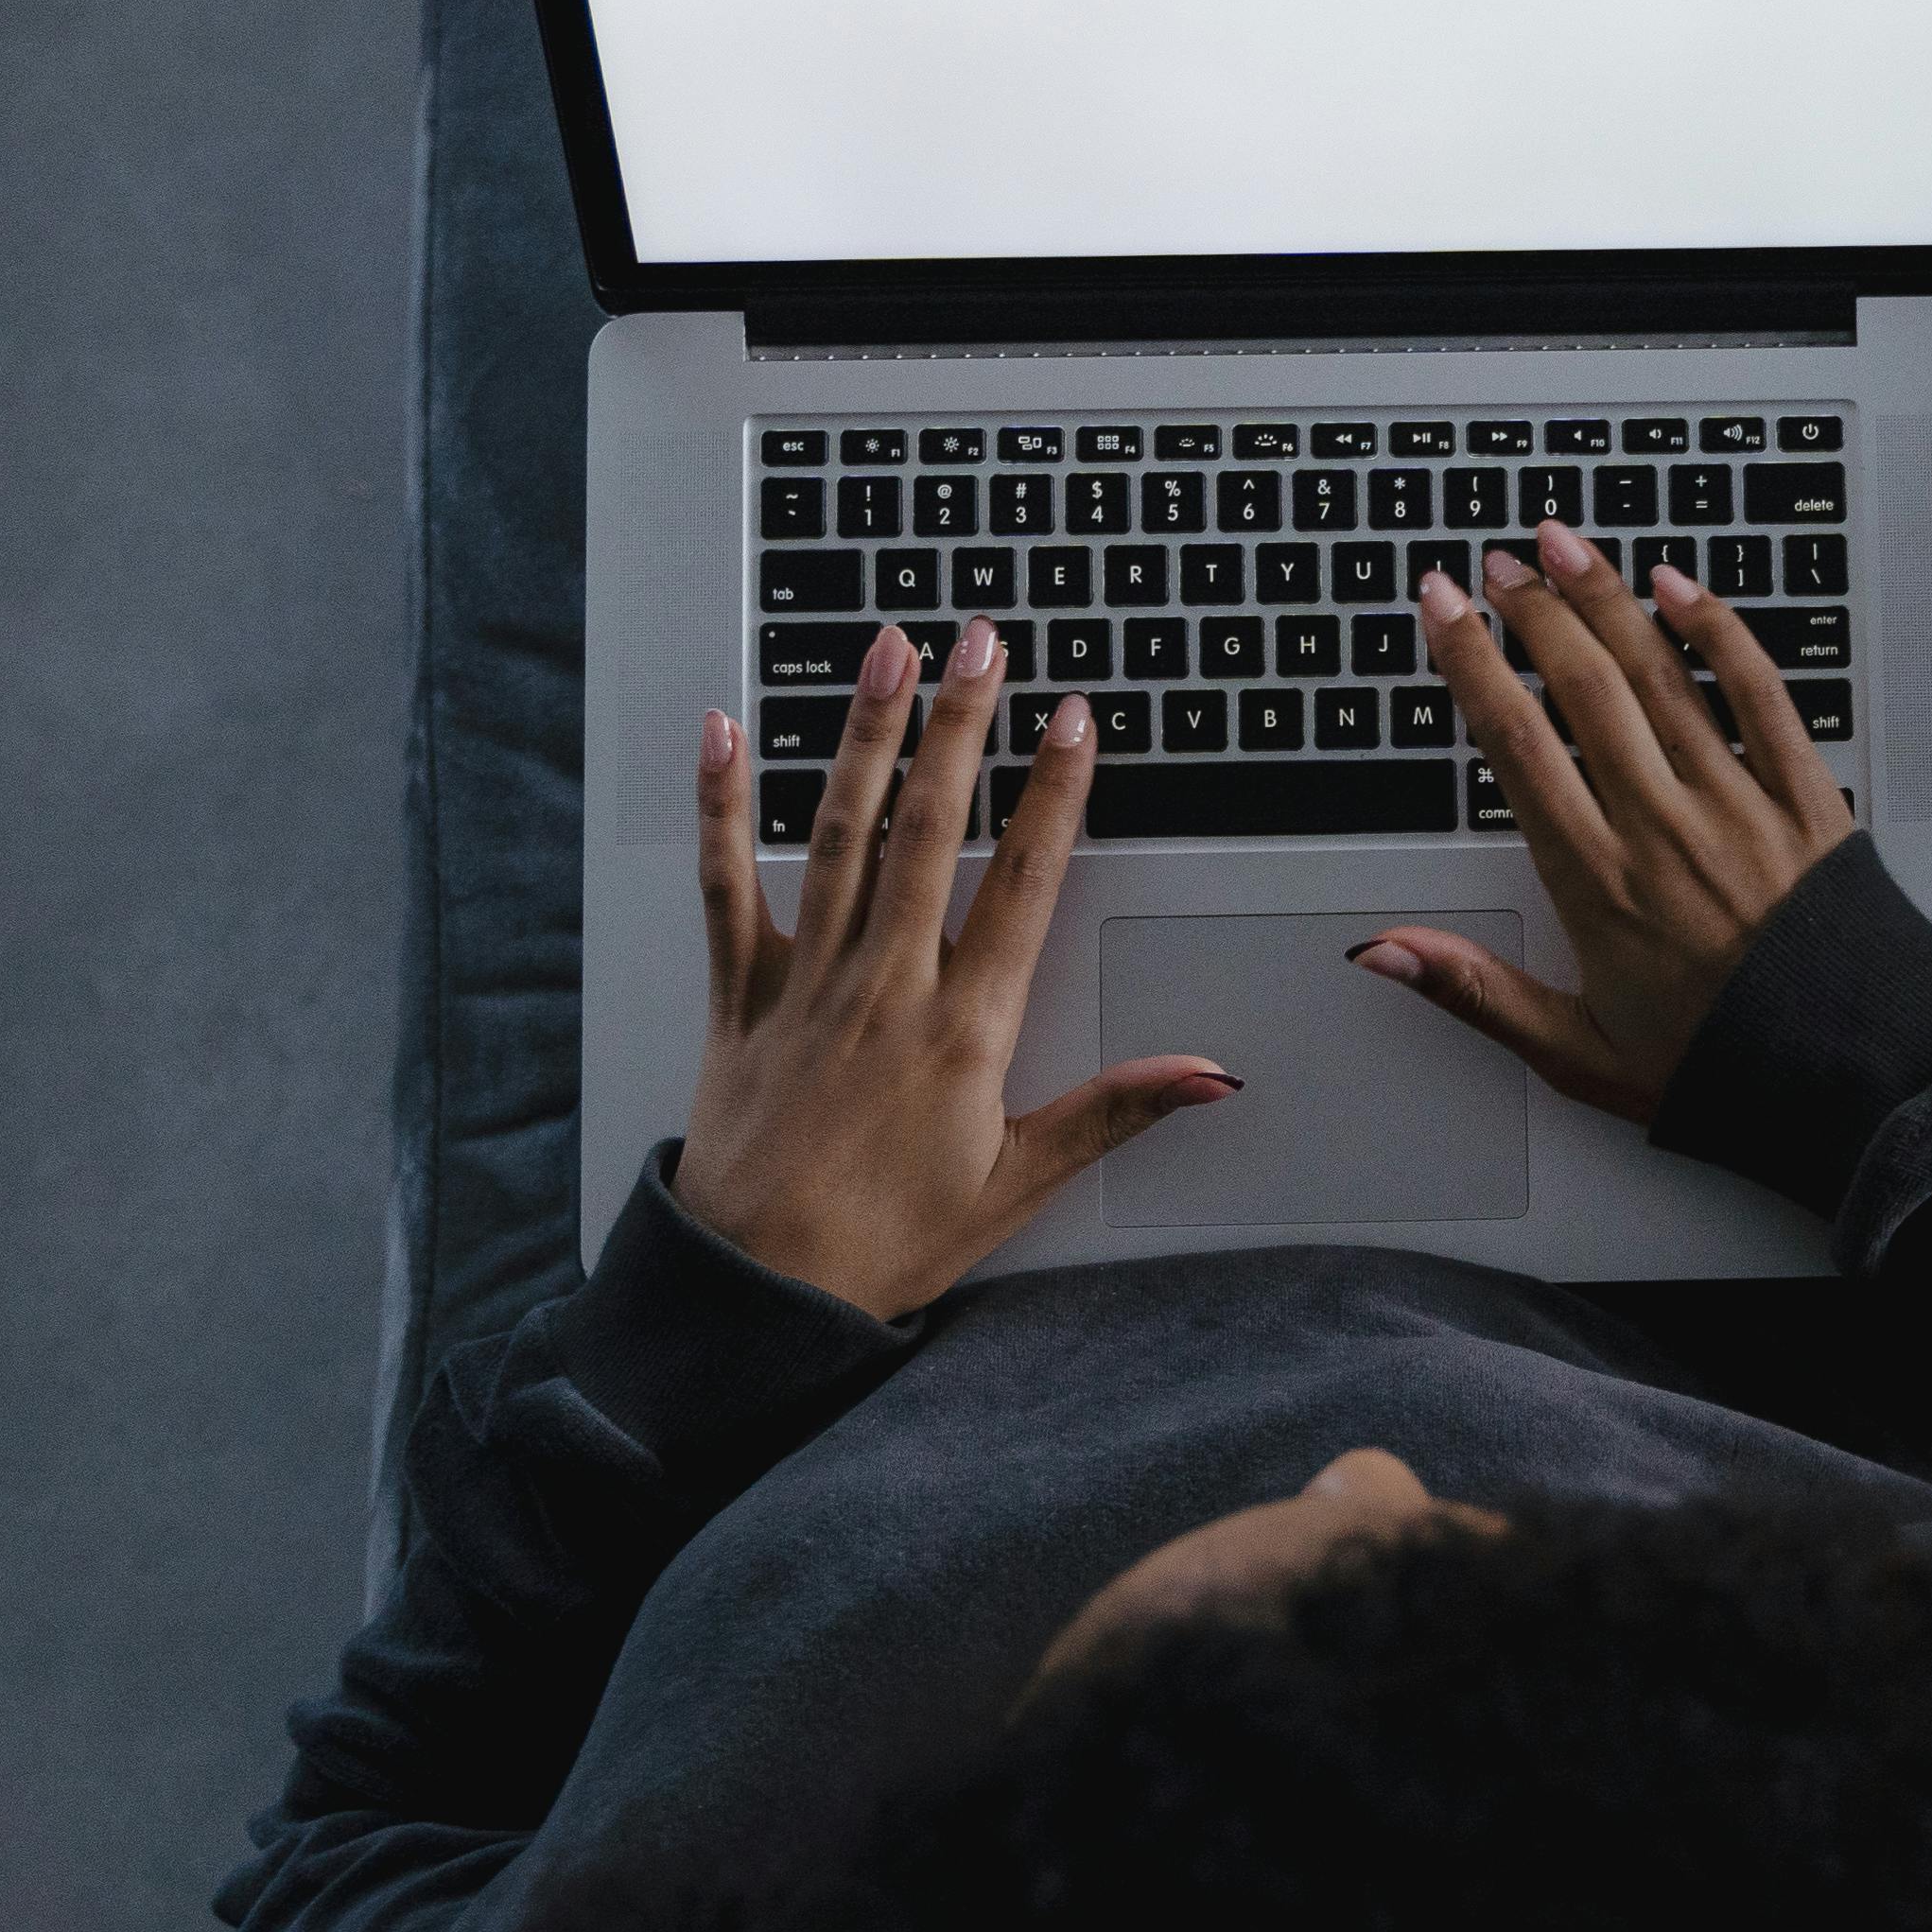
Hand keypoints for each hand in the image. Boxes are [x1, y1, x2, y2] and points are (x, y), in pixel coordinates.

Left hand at [674, 619, 1235, 1318]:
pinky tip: (725, 731)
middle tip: (983, 640)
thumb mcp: (1016, 1184)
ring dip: (867, 735)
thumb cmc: (885, 1244)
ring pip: (840, 834)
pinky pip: (726, 884)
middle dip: (961, 725)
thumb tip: (1209, 1074)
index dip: (1055, 794)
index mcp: (963, 1029)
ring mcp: (806, 981)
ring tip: (890, 651)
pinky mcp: (738, 994)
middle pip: (931, 829)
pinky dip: (722, 805)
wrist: (755, 1291)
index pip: (1024, 883)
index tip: (1075, 720)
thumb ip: (1114, 1112)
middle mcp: (885, 986)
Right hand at [1354, 522, 1858, 1120]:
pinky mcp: (1806, 800)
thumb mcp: (1577, 1053)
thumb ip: (1475, 991)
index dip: (1468, 664)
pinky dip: (1719, 633)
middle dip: (1530, 612)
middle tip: (1496, 563)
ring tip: (1564, 544)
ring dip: (1607, 600)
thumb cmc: (1720, 1070)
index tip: (1439, 607)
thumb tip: (1383, 950)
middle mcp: (1662, 830)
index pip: (1515, 744)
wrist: (1857, 1086)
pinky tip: (1681, 588)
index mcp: (1597, 886)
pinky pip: (1760, 695)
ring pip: (1660, 677)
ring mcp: (1738, 806)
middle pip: (1582, 690)